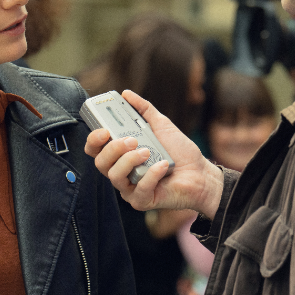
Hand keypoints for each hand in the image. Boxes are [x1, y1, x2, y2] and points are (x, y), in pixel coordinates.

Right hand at [84, 90, 223, 217]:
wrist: (201, 173)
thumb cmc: (180, 152)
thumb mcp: (161, 125)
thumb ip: (143, 109)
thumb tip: (126, 93)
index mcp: (121, 155)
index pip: (95, 150)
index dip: (94, 140)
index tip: (104, 130)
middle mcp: (121, 172)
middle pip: (100, 163)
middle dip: (113, 149)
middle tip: (132, 140)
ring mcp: (130, 188)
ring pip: (114, 176)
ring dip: (129, 161)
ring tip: (148, 152)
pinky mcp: (142, 201)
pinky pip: (138, 189)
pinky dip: (151, 175)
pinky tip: (163, 165)